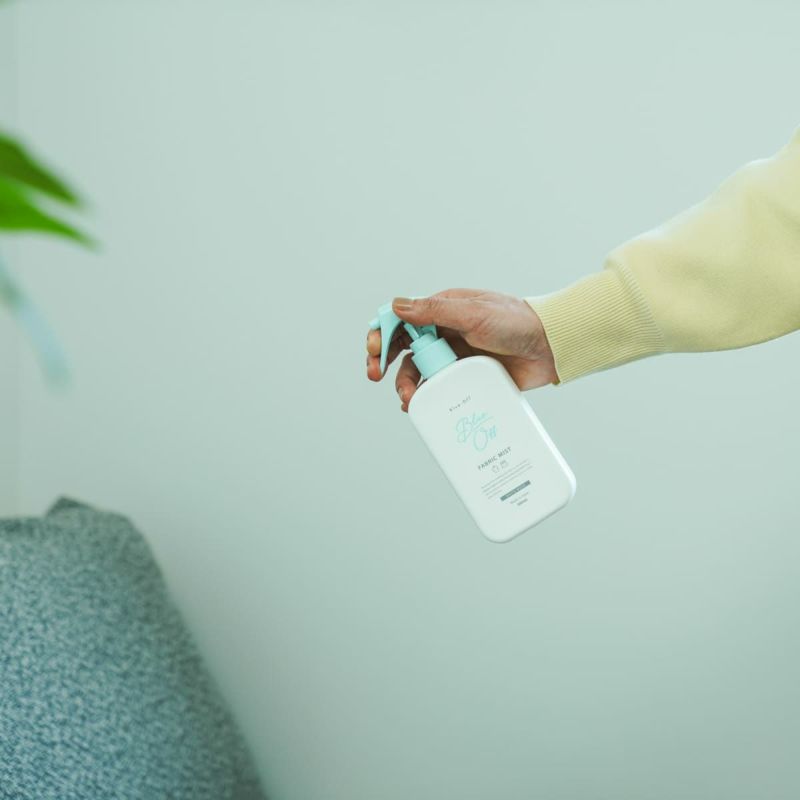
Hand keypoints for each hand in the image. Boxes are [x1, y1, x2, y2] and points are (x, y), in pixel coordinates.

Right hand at [366, 289, 556, 411]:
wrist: (551, 348)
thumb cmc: (517, 322)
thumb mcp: (474, 313)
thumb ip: (435, 311)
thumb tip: (397, 306)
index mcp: (442, 312)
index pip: (401, 320)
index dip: (382, 334)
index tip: (375, 351)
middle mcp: (444, 334)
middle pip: (402, 348)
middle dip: (384, 361)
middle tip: (376, 375)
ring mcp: (454, 357)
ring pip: (417, 372)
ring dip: (405, 385)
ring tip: (407, 399)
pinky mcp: (467, 379)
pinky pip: (439, 390)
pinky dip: (426, 398)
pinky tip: (421, 406)